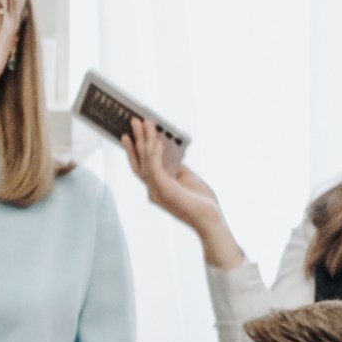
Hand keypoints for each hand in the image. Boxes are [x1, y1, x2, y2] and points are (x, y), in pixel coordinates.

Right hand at [126, 118, 242, 268]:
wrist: (212, 221)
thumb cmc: (202, 202)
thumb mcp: (188, 179)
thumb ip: (177, 166)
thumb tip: (169, 150)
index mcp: (157, 188)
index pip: (141, 166)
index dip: (134, 150)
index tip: (129, 135)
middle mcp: (152, 190)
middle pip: (140, 160)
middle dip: (137, 139)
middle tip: (133, 121)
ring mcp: (156, 191)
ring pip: (146, 161)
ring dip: (145, 140)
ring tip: (144, 122)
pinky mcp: (164, 191)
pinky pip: (156, 168)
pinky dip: (155, 153)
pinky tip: (158, 141)